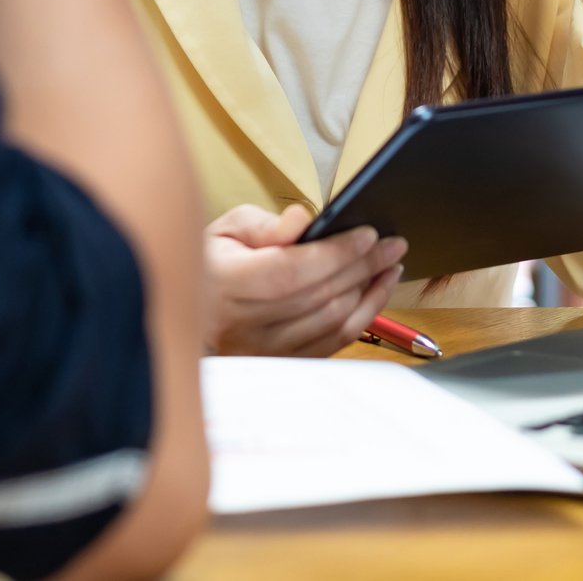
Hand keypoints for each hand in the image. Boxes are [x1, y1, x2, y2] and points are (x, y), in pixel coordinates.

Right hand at [204, 205, 405, 356]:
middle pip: (319, 297)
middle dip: (363, 267)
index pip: (291, 272)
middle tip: (393, 244)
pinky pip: (333, 342)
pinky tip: (375, 291)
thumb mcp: (227, 230)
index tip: (368, 234)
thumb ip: (266, 225)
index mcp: (225, 285)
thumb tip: (303, 220)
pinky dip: (362, 315)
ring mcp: (263, 351)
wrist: (190, 309)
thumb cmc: (212, 264)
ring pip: (332, 322)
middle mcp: (242, 326)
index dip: (335, 254)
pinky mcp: (281, 363)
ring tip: (389, 264)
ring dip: (369, 291)